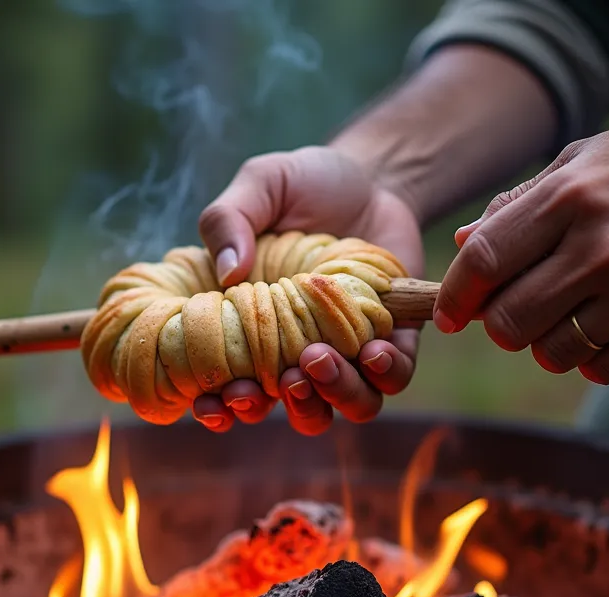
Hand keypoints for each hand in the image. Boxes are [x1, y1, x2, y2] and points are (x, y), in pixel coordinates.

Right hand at [192, 145, 424, 435]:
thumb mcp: (260, 184)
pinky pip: (393, 378)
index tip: (212, 400)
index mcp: (252, 327)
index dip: (215, 406)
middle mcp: (297, 350)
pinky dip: (383, 374)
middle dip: (279, 406)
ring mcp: (348, 349)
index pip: (226, 385)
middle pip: (285, 407)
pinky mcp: (396, 340)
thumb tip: (227, 272)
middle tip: (280, 377)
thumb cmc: (305, 184)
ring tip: (318, 359)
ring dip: (330, 396)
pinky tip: (373, 350)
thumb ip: (230, 219)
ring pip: (342, 406)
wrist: (374, 176)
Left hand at [434, 122, 608, 383]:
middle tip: (512, 307)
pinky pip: (598, 368)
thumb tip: (463, 245)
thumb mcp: (578, 162)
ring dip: (542, 341)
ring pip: (550, 352)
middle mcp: (605, 248)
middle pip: (510, 321)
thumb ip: (517, 205)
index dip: (456, 295)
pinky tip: (600, 323)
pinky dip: (586, 355)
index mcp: (572, 198)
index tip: (449, 312)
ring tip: (561, 312)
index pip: (486, 261)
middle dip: (497, 323)